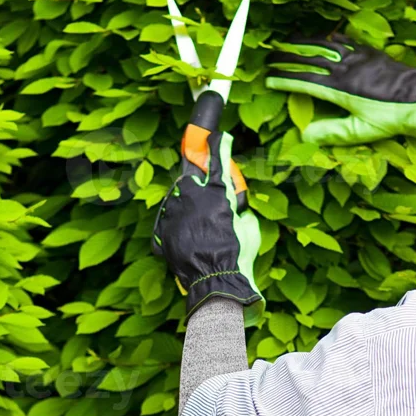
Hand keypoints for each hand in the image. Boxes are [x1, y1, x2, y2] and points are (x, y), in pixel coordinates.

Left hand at [152, 130, 264, 323]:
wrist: (213, 280)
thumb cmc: (237, 255)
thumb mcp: (251, 231)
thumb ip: (244, 215)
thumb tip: (241, 213)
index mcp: (217, 193)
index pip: (218, 161)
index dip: (219, 146)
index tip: (219, 135)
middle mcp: (192, 197)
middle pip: (191, 180)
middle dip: (198, 187)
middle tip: (208, 203)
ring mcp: (174, 212)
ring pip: (178, 200)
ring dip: (188, 209)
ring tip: (200, 230)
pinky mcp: (163, 229)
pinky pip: (170, 221)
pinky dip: (179, 228)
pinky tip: (191, 242)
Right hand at [265, 33, 415, 146]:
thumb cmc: (391, 117)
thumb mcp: (361, 131)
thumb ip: (333, 132)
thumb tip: (306, 136)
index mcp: (339, 88)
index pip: (303, 81)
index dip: (284, 80)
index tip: (268, 79)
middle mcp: (343, 68)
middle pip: (308, 59)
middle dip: (286, 59)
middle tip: (270, 59)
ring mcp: (356, 57)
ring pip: (323, 46)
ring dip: (302, 44)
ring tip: (287, 43)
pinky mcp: (368, 52)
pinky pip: (343, 41)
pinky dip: (328, 38)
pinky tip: (323, 37)